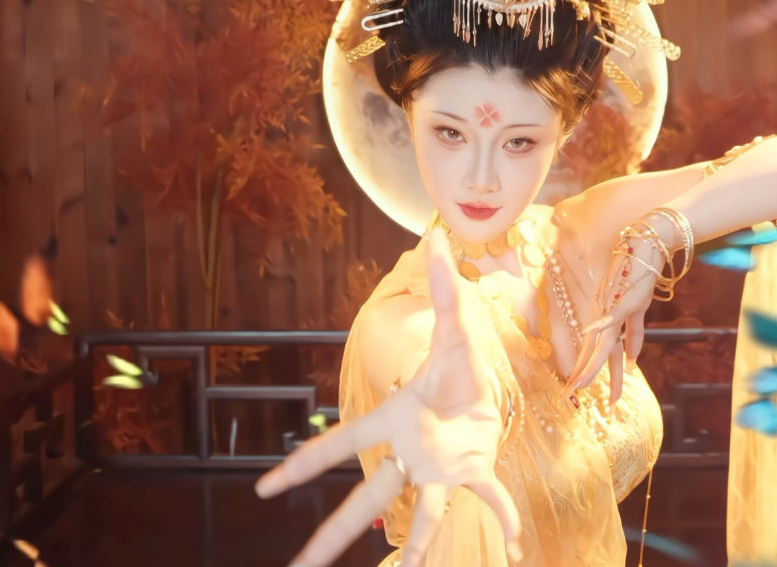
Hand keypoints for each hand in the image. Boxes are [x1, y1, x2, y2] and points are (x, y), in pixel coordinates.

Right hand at [254, 228, 522, 566]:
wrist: (489, 386)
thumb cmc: (459, 363)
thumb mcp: (452, 326)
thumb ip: (442, 288)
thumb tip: (436, 241)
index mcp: (393, 419)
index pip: (339, 443)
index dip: (301, 465)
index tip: (263, 489)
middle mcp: (409, 453)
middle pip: (363, 497)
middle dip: (330, 534)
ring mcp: (440, 468)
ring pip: (423, 518)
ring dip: (418, 551)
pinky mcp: (474, 472)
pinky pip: (487, 500)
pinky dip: (501, 521)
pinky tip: (513, 548)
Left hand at [564, 230, 664, 403]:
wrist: (645, 246)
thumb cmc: (637, 277)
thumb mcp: (636, 310)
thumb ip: (633, 335)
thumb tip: (632, 360)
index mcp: (607, 321)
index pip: (595, 352)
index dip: (587, 372)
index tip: (576, 391)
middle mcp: (606, 317)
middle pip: (596, 353)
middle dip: (585, 375)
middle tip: (571, 395)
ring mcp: (615, 309)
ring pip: (602, 342)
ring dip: (592, 362)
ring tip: (580, 382)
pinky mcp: (627, 299)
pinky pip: (614, 315)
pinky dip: (602, 325)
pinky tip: (590, 334)